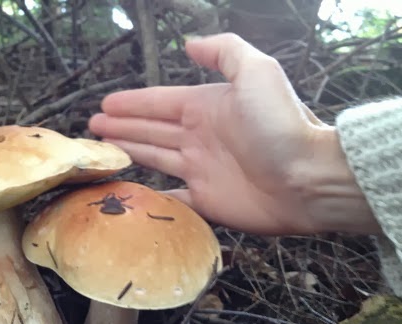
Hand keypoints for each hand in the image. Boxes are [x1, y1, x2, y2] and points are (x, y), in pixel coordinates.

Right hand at [89, 33, 379, 234]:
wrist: (307, 179)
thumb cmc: (281, 125)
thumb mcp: (256, 71)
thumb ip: (224, 51)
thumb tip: (189, 44)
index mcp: (206, 107)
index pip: (158, 102)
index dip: (131, 103)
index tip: (105, 104)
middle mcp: (199, 137)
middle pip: (151, 130)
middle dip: (122, 127)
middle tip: (94, 127)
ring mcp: (201, 170)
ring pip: (155, 158)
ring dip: (130, 152)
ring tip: (104, 149)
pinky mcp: (206, 200)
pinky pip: (170, 196)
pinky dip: (151, 193)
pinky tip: (132, 189)